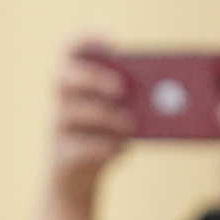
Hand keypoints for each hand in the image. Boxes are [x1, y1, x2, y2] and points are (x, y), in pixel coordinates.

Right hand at [47, 39, 136, 206]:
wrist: (77, 180)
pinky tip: (121, 150)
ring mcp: (56, 129)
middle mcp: (60, 101)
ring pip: (70, 113)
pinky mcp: (61, 157)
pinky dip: (104, 147)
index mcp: (74, 81)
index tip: (114, 41)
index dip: (87, 39)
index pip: (70, 49)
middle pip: (63, 77)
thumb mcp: (118, 113)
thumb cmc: (103, 136)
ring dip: (105, 115)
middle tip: (122, 87)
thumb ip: (134, 100)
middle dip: (93, 78)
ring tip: (131, 123)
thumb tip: (163, 96)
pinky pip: (79, 148)